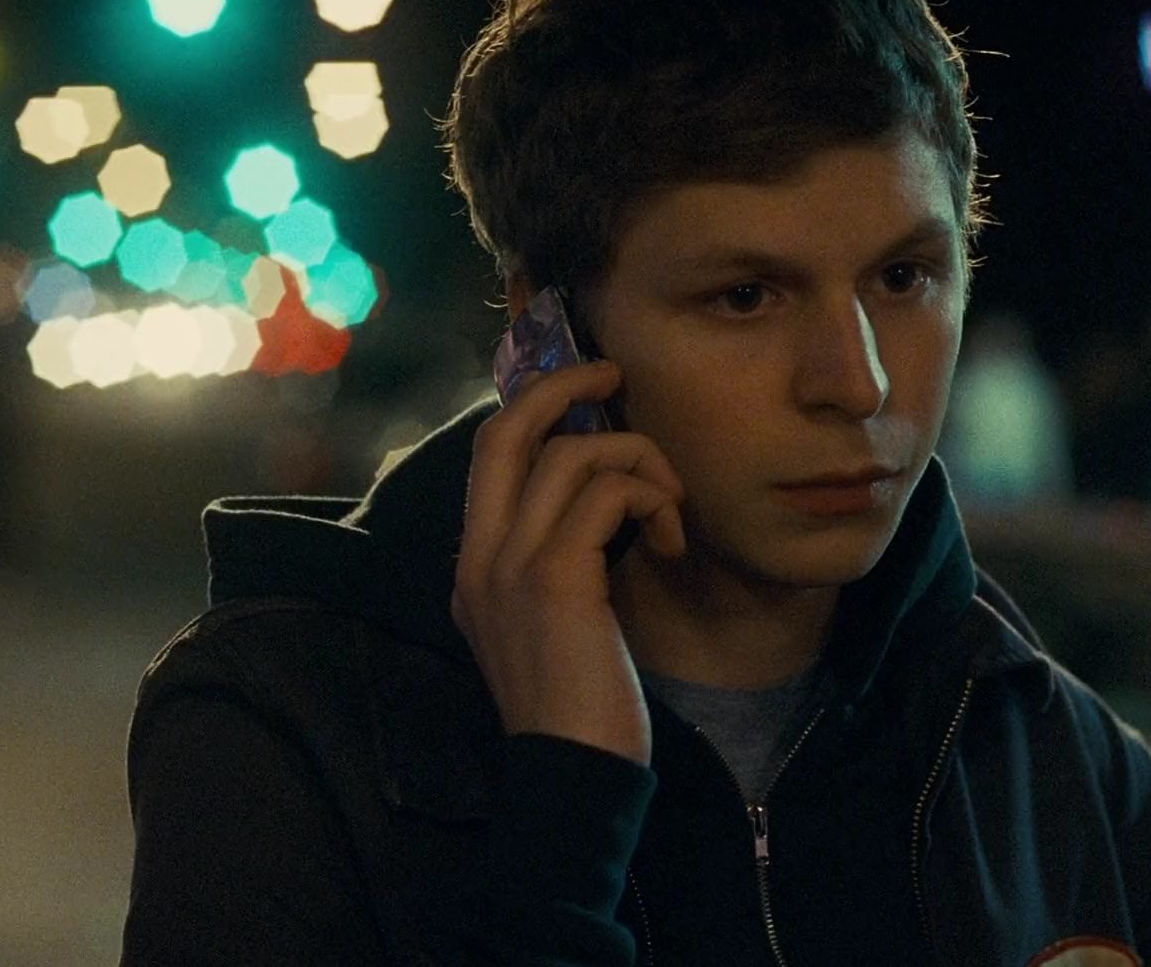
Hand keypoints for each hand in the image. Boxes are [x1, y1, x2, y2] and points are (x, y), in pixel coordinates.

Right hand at [452, 360, 685, 764]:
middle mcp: (478, 557)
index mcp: (475, 566)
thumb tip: (615, 498)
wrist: (573, 776)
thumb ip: (568, 560)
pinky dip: (653, 498)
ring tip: (673, 508)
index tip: (590, 396)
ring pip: (572, 454)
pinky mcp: (553, 578)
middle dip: (563, 384)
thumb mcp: (562, 623)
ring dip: (639, 462)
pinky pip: (608, 492)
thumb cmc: (583, 707)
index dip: (538, 409)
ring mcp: (508, 566)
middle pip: (505, 429)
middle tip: (615, 374)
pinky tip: (675, 543)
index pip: (491, 454)